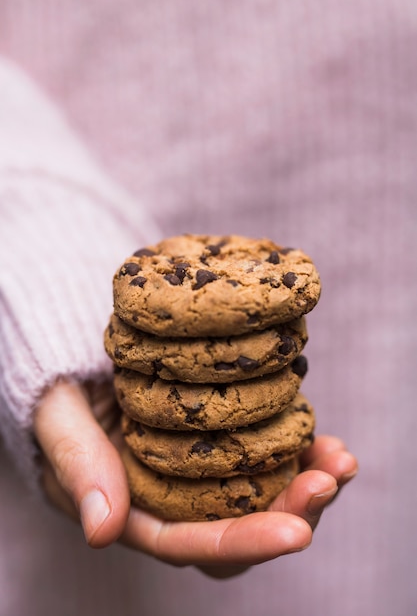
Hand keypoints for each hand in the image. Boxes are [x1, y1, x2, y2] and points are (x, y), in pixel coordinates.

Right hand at [34, 380, 357, 578]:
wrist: (74, 370)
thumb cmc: (60, 397)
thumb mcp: (59, 422)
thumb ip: (78, 467)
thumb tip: (102, 532)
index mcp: (135, 511)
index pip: (192, 540)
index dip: (245, 540)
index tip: (297, 532)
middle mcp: (175, 502)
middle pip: (241, 533)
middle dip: (293, 514)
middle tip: (330, 477)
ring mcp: (200, 473)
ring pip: (261, 499)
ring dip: (307, 484)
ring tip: (340, 459)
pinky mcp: (219, 441)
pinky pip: (264, 458)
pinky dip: (300, 452)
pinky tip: (326, 439)